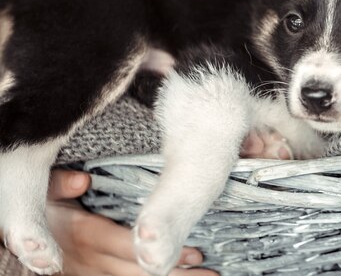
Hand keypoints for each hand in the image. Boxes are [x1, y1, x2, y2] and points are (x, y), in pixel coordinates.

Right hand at [45, 169, 218, 275]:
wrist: (22, 235)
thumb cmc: (39, 206)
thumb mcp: (42, 188)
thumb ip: (60, 184)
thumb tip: (83, 182)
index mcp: (83, 234)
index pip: (129, 247)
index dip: (161, 253)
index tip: (195, 253)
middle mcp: (88, 259)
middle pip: (138, 272)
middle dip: (176, 274)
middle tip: (209, 272)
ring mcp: (89, 272)